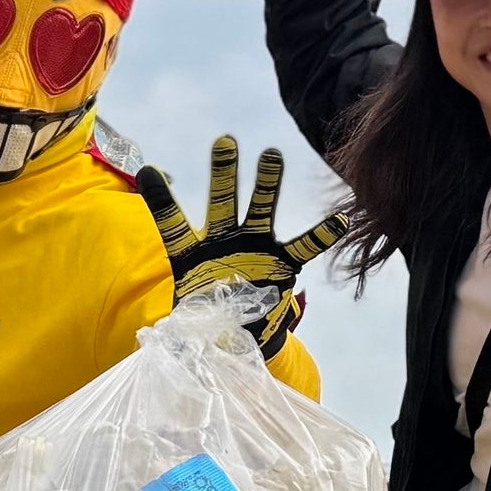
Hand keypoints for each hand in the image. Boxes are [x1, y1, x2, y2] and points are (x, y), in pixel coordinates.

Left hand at [131, 137, 346, 353]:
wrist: (239, 335)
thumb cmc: (208, 322)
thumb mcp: (186, 324)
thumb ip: (180, 330)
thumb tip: (164, 348)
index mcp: (192, 254)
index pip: (173, 222)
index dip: (162, 198)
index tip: (150, 170)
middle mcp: (223, 243)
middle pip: (221, 203)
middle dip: (223, 173)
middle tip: (224, 142)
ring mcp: (254, 249)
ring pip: (260, 210)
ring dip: (266, 184)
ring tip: (271, 155)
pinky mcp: (281, 263)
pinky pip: (303, 246)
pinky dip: (321, 234)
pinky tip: (340, 218)